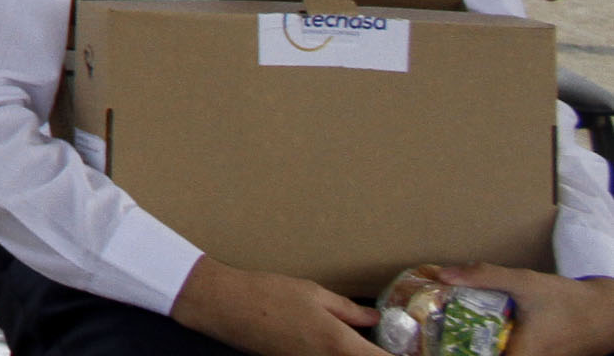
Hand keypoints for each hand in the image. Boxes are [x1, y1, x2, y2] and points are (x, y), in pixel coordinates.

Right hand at [169, 257, 376, 355]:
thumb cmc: (269, 294)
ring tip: (363, 344)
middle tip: (392, 347)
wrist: (225, 307)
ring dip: (359, 355)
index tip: (416, 351)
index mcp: (340, 345)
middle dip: (379, 355)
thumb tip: (375, 318)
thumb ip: (348, 311)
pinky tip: (339, 347)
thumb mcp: (313, 293)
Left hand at [440, 267, 613, 355]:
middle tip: (434, 332)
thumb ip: (484, 277)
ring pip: (495, 355)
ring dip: (474, 344)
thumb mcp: (524, 282)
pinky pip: (507, 352)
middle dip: (460, 346)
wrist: (604, 313)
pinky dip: (490, 342)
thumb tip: (442, 276)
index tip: (431, 344)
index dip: (456, 354)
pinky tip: (476, 326)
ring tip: (448, 327)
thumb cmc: (566, 300)